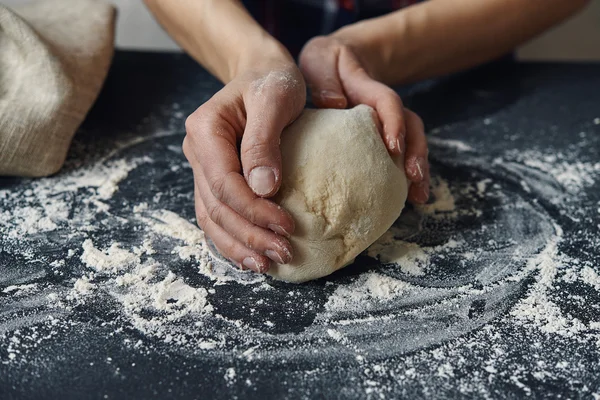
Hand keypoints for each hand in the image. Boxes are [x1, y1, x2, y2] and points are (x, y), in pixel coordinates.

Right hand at [183, 60, 305, 272]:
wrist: (262, 73)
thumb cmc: (272, 81)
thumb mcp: (275, 98)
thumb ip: (264, 140)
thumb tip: (264, 190)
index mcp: (205, 131)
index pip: (224, 184)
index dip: (254, 211)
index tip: (287, 226)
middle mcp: (197, 152)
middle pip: (217, 207)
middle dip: (249, 235)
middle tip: (283, 253)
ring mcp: (203, 168)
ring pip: (212, 218)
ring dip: (238, 245)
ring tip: (267, 264)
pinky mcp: (216, 179)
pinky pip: (217, 215)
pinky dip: (233, 239)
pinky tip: (251, 255)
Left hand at [298, 35, 429, 203]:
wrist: (339, 60)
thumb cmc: (326, 64)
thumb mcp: (320, 61)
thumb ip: (324, 80)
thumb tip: (334, 103)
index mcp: (368, 89)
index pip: (388, 102)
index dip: (394, 122)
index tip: (393, 146)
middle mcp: (385, 108)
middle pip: (412, 126)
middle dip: (416, 152)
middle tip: (413, 176)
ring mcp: (389, 124)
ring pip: (412, 144)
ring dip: (418, 168)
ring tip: (419, 196)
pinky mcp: (384, 139)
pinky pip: (401, 157)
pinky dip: (408, 178)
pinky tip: (412, 199)